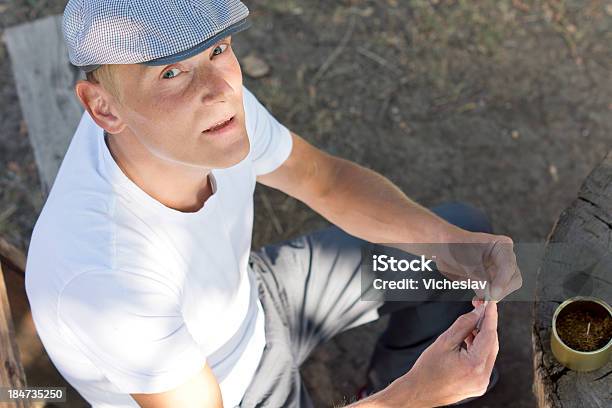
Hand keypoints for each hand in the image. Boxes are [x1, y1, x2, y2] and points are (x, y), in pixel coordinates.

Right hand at [379, 301, 498, 407]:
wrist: (419, 392)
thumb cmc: (427, 369)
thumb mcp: (444, 341)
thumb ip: (463, 325)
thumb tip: (477, 312)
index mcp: (474, 365)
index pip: (489, 335)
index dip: (490, 316)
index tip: (490, 303)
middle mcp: (483, 376)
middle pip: (492, 343)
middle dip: (486, 325)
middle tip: (478, 309)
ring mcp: (482, 383)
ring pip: (489, 352)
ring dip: (482, 336)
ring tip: (469, 325)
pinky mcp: (479, 385)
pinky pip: (484, 361)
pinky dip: (479, 348)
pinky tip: (469, 339)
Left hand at [435, 232, 522, 301]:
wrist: (442, 248)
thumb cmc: (454, 245)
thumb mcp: (466, 260)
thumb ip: (479, 276)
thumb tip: (487, 293)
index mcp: (502, 246)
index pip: (509, 266)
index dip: (502, 281)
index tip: (493, 293)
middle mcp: (504, 259)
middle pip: (513, 280)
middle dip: (500, 290)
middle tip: (486, 298)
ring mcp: (498, 271)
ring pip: (504, 289)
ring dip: (493, 297)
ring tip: (478, 301)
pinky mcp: (490, 281)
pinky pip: (493, 294)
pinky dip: (486, 299)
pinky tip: (477, 301)